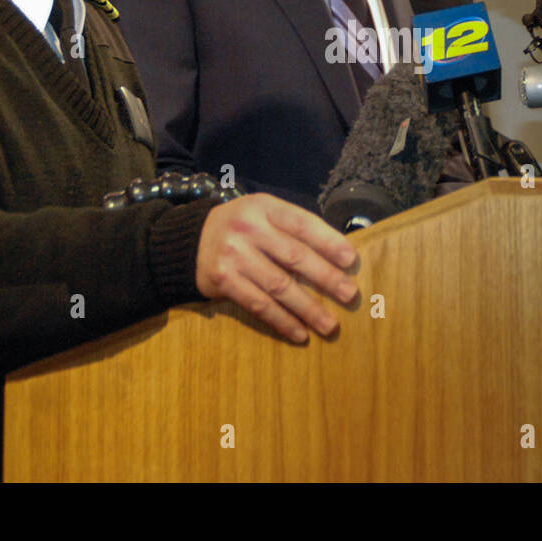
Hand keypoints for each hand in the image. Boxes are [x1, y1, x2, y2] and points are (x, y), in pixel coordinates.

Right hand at [195, 194, 358, 341]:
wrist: (190, 241)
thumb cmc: (242, 228)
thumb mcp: (263, 214)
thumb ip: (293, 228)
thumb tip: (338, 255)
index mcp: (264, 207)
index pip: (302, 224)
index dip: (329, 242)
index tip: (351, 260)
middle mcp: (248, 228)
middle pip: (294, 256)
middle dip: (326, 277)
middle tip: (350, 294)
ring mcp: (233, 255)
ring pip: (279, 286)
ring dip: (308, 308)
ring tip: (330, 325)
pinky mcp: (223, 280)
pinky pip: (259, 305)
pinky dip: (282, 321)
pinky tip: (300, 333)